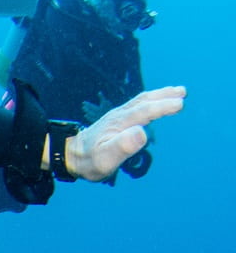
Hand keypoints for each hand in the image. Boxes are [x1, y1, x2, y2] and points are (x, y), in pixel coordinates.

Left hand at [63, 86, 184, 180]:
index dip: (162, 106)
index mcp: (118, 123)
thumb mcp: (104, 159)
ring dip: (159, 95)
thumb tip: (141, 132)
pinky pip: (137, 105)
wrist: (69, 155)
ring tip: (177, 91)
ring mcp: (117, 116)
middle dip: (164, 97)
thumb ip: (122, 146)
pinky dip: (150, 100)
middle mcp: (118, 116)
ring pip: (140, 101)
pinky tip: (157, 101)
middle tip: (182, 92)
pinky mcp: (116, 119)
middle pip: (143, 102)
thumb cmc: (88, 161)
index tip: (179, 103)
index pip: (144, 112)